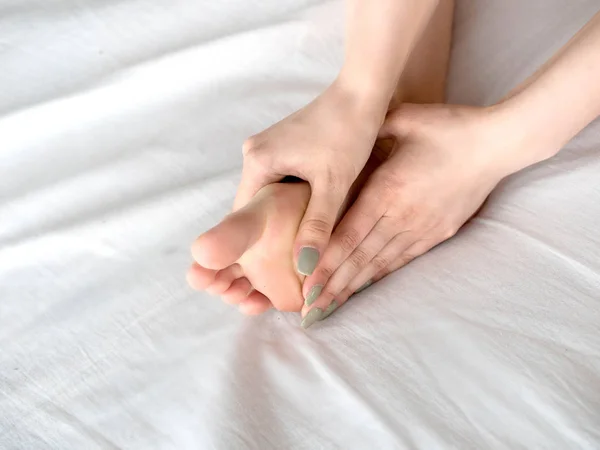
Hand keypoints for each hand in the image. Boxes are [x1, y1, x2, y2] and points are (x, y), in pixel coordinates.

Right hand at [234, 79, 386, 276]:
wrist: (361, 91)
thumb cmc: (349, 133)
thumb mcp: (334, 184)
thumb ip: (316, 227)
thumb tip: (304, 268)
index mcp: (257, 161)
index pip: (244, 214)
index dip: (254, 243)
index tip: (268, 267)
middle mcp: (253, 151)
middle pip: (254, 204)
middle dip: (268, 231)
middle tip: (285, 260)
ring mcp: (265, 146)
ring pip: (266, 193)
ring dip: (279, 215)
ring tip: (295, 242)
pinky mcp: (279, 144)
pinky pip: (276, 179)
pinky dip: (287, 198)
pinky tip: (304, 213)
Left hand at [300, 103, 536, 324]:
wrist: (497, 144)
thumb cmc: (449, 127)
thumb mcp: (404, 118)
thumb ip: (372, 130)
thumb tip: (348, 132)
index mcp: (387, 190)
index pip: (348, 235)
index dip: (325, 264)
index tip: (306, 287)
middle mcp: (401, 216)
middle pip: (359, 258)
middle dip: (332, 287)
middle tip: (309, 313)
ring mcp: (421, 227)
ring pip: (379, 264)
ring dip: (352, 288)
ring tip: (330, 308)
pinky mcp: (437, 233)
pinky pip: (403, 259)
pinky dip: (380, 275)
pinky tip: (363, 288)